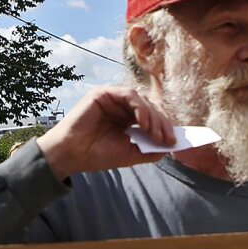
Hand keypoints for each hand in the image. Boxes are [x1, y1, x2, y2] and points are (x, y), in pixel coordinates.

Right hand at [36, 86, 173, 180]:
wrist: (72, 155)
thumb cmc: (96, 154)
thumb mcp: (130, 154)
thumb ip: (149, 150)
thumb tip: (170, 146)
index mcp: (126, 119)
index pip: (152, 117)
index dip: (165, 127)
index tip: (175, 141)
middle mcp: (120, 107)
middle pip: (150, 108)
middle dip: (162, 123)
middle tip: (167, 139)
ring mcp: (112, 99)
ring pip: (142, 100)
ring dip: (153, 117)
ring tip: (155, 134)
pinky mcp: (103, 94)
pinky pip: (129, 95)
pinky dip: (139, 107)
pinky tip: (142, 122)